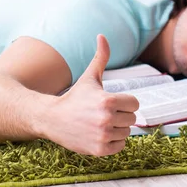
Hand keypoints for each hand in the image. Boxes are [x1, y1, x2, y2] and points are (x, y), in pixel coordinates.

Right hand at [50, 34, 139, 155]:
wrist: (52, 119)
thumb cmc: (75, 97)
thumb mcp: (89, 77)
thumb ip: (100, 57)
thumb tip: (102, 35)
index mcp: (108, 100)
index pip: (135, 104)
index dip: (124, 102)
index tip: (110, 102)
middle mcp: (106, 119)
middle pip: (132, 119)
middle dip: (120, 116)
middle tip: (102, 114)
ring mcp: (103, 136)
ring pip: (126, 133)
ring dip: (116, 129)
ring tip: (99, 124)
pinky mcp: (99, 150)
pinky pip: (120, 146)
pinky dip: (112, 143)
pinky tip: (99, 135)